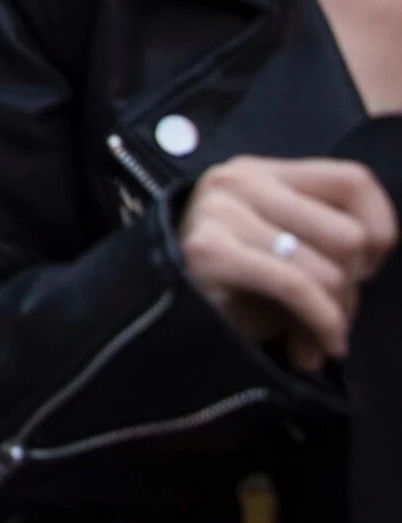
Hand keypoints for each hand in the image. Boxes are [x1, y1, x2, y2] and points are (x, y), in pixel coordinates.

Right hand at [180, 156, 397, 373]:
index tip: (367, 269)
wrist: (145, 314)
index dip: (381, 228)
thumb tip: (375, 254)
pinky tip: (314, 349)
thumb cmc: (223, 287)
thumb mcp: (276, 246)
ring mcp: (220, 212)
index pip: (353, 181)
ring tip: (318, 337)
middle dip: (354, 286)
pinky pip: (298, 288)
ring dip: (337, 315)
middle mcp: (240, 181)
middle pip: (349, 234)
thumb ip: (320, 238)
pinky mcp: (210, 250)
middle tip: (336, 312)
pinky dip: (322, 325)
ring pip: (330, 267)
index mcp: (261, 172)